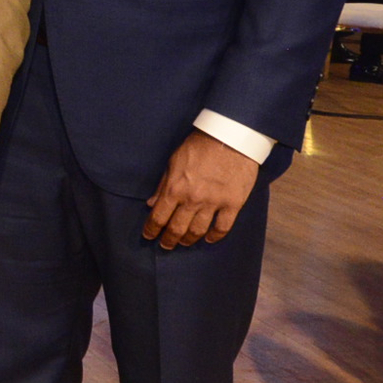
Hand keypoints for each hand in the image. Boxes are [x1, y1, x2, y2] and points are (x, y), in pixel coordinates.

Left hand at [142, 129, 258, 248]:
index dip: (151, 230)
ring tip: (184, 242)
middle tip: (166, 245)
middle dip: (169, 239)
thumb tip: (151, 203)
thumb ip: (162, 184)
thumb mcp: (173, 161)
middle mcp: (192, 199)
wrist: (230, 137)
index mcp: (175, 188)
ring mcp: (213, 203)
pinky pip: (222, 227)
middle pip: (177, 228)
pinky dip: (214, 236)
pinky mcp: (233, 203)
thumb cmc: (199, 146)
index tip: (149, 236)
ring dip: (188, 240)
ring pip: (198, 230)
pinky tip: (208, 239)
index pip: (159, 217)